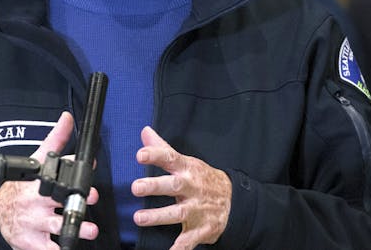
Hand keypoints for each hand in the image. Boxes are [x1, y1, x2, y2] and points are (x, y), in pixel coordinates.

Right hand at [0, 112, 99, 249]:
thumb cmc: (20, 186)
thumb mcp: (36, 161)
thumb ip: (56, 141)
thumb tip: (68, 117)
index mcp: (39, 182)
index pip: (56, 171)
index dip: (73, 169)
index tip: (91, 167)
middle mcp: (36, 202)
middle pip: (58, 200)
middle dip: (76, 199)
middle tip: (90, 198)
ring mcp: (34, 224)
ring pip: (56, 227)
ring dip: (75, 229)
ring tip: (90, 230)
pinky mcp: (32, 243)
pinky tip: (68, 248)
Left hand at [131, 126, 231, 249]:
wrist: (235, 202)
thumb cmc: (203, 179)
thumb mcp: (186, 161)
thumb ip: (163, 148)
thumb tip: (145, 131)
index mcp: (187, 169)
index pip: (170, 158)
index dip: (155, 155)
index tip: (140, 155)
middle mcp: (192, 188)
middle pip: (173, 185)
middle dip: (154, 186)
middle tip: (136, 187)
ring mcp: (197, 209)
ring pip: (177, 213)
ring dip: (158, 216)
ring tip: (139, 218)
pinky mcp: (201, 229)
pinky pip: (189, 240)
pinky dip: (180, 248)